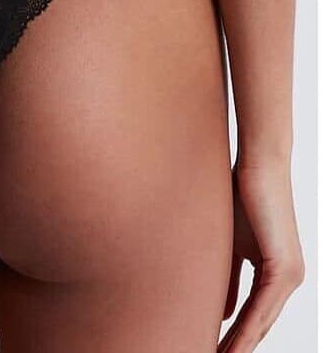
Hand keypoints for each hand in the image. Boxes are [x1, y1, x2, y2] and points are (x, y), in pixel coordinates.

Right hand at [218, 161, 303, 351]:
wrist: (259, 168)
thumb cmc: (242, 196)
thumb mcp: (228, 244)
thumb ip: (228, 278)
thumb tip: (220, 311)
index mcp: (276, 273)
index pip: (253, 315)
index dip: (234, 337)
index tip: (212, 349)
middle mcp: (288, 279)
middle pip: (258, 325)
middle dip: (235, 347)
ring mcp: (289, 275)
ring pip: (261, 322)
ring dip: (240, 346)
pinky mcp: (284, 268)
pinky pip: (261, 308)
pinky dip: (245, 330)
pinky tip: (230, 346)